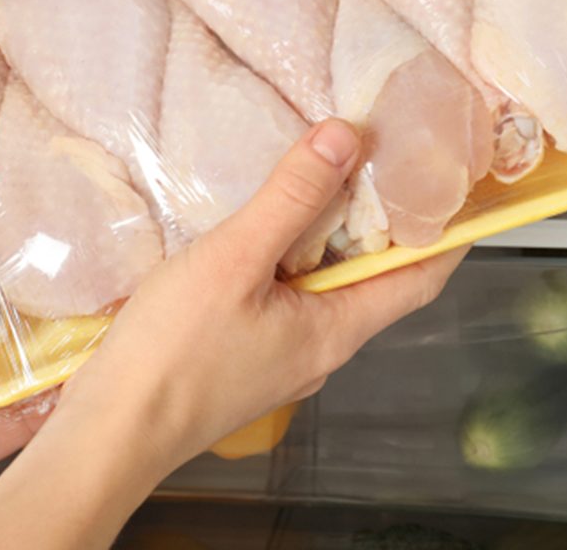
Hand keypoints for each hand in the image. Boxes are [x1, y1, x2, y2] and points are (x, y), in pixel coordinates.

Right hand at [0, 119, 465, 549]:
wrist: (109, 431)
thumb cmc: (175, 352)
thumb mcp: (236, 258)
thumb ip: (292, 197)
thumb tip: (348, 135)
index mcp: (336, 329)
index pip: (420, 277)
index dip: (447, 231)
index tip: (458, 182)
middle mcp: (320, 346)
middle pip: (373, 276)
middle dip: (382, 218)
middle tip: (380, 154)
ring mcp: (281, 354)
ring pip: (326, 283)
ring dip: (331, 231)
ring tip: (322, 174)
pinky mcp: (245, 353)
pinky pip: (287, 293)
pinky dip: (291, 252)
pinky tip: (263, 224)